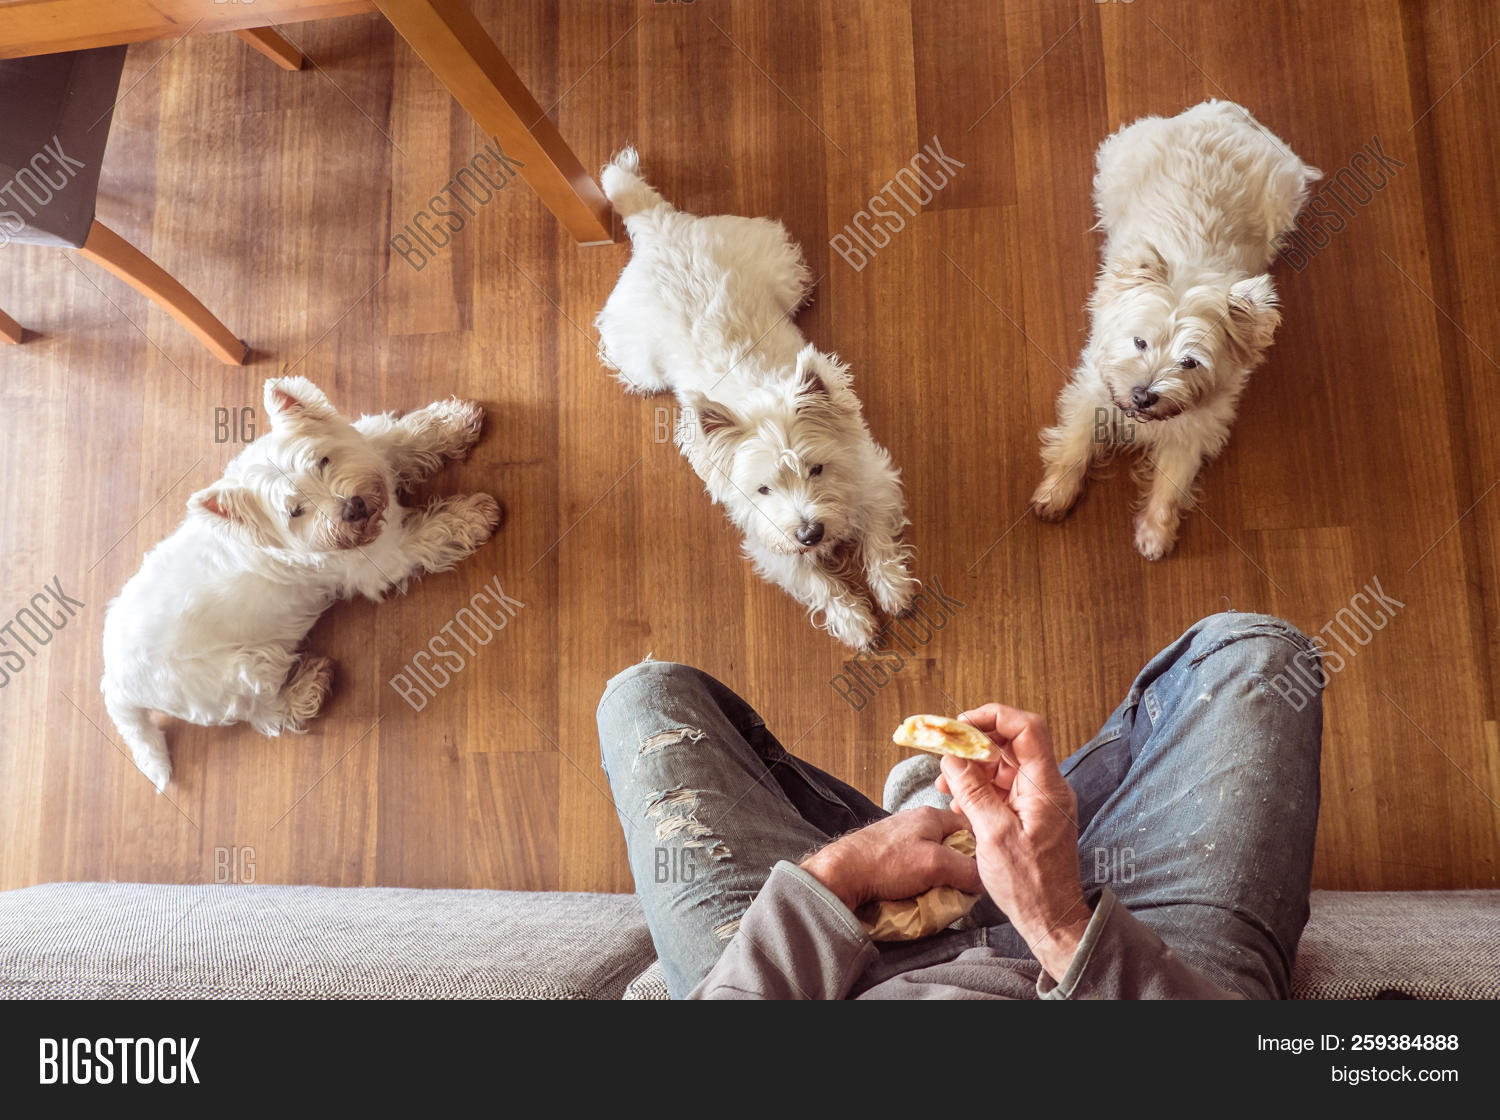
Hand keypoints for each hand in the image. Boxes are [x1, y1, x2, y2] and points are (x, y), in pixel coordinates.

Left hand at [799, 807, 982, 910]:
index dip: (981, 850)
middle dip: (959, 868)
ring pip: (933, 859)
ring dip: (937, 878)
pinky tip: (915, 894)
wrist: (840, 875)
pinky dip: (918, 881)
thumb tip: (985, 880)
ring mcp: (900, 839)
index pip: (970, 827)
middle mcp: (916, 823)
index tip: (986, 872)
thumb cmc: (886, 863)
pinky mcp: (887, 857)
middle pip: (952, 845)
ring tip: (937, 894)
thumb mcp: (936, 865)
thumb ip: (967, 870)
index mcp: (932, 816)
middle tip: (961, 888)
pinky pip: (914, 868)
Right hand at [937, 704, 1091, 980]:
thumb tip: (953, 758)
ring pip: (1004, 767)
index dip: (994, 717)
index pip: (1027, 728)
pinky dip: (979, 789)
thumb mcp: (993, 835)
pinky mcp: (1030, 815)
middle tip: (945, 753)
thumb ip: (973, 791)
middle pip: (1012, 744)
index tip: (961, 724)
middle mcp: (1047, 788)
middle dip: (975, 745)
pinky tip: (959, 803)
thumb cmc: (1028, 884)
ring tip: (945, 784)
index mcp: (1045, 787)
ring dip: (973, 769)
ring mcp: (1039, 801)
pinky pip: (1003, 789)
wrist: (1050, 918)